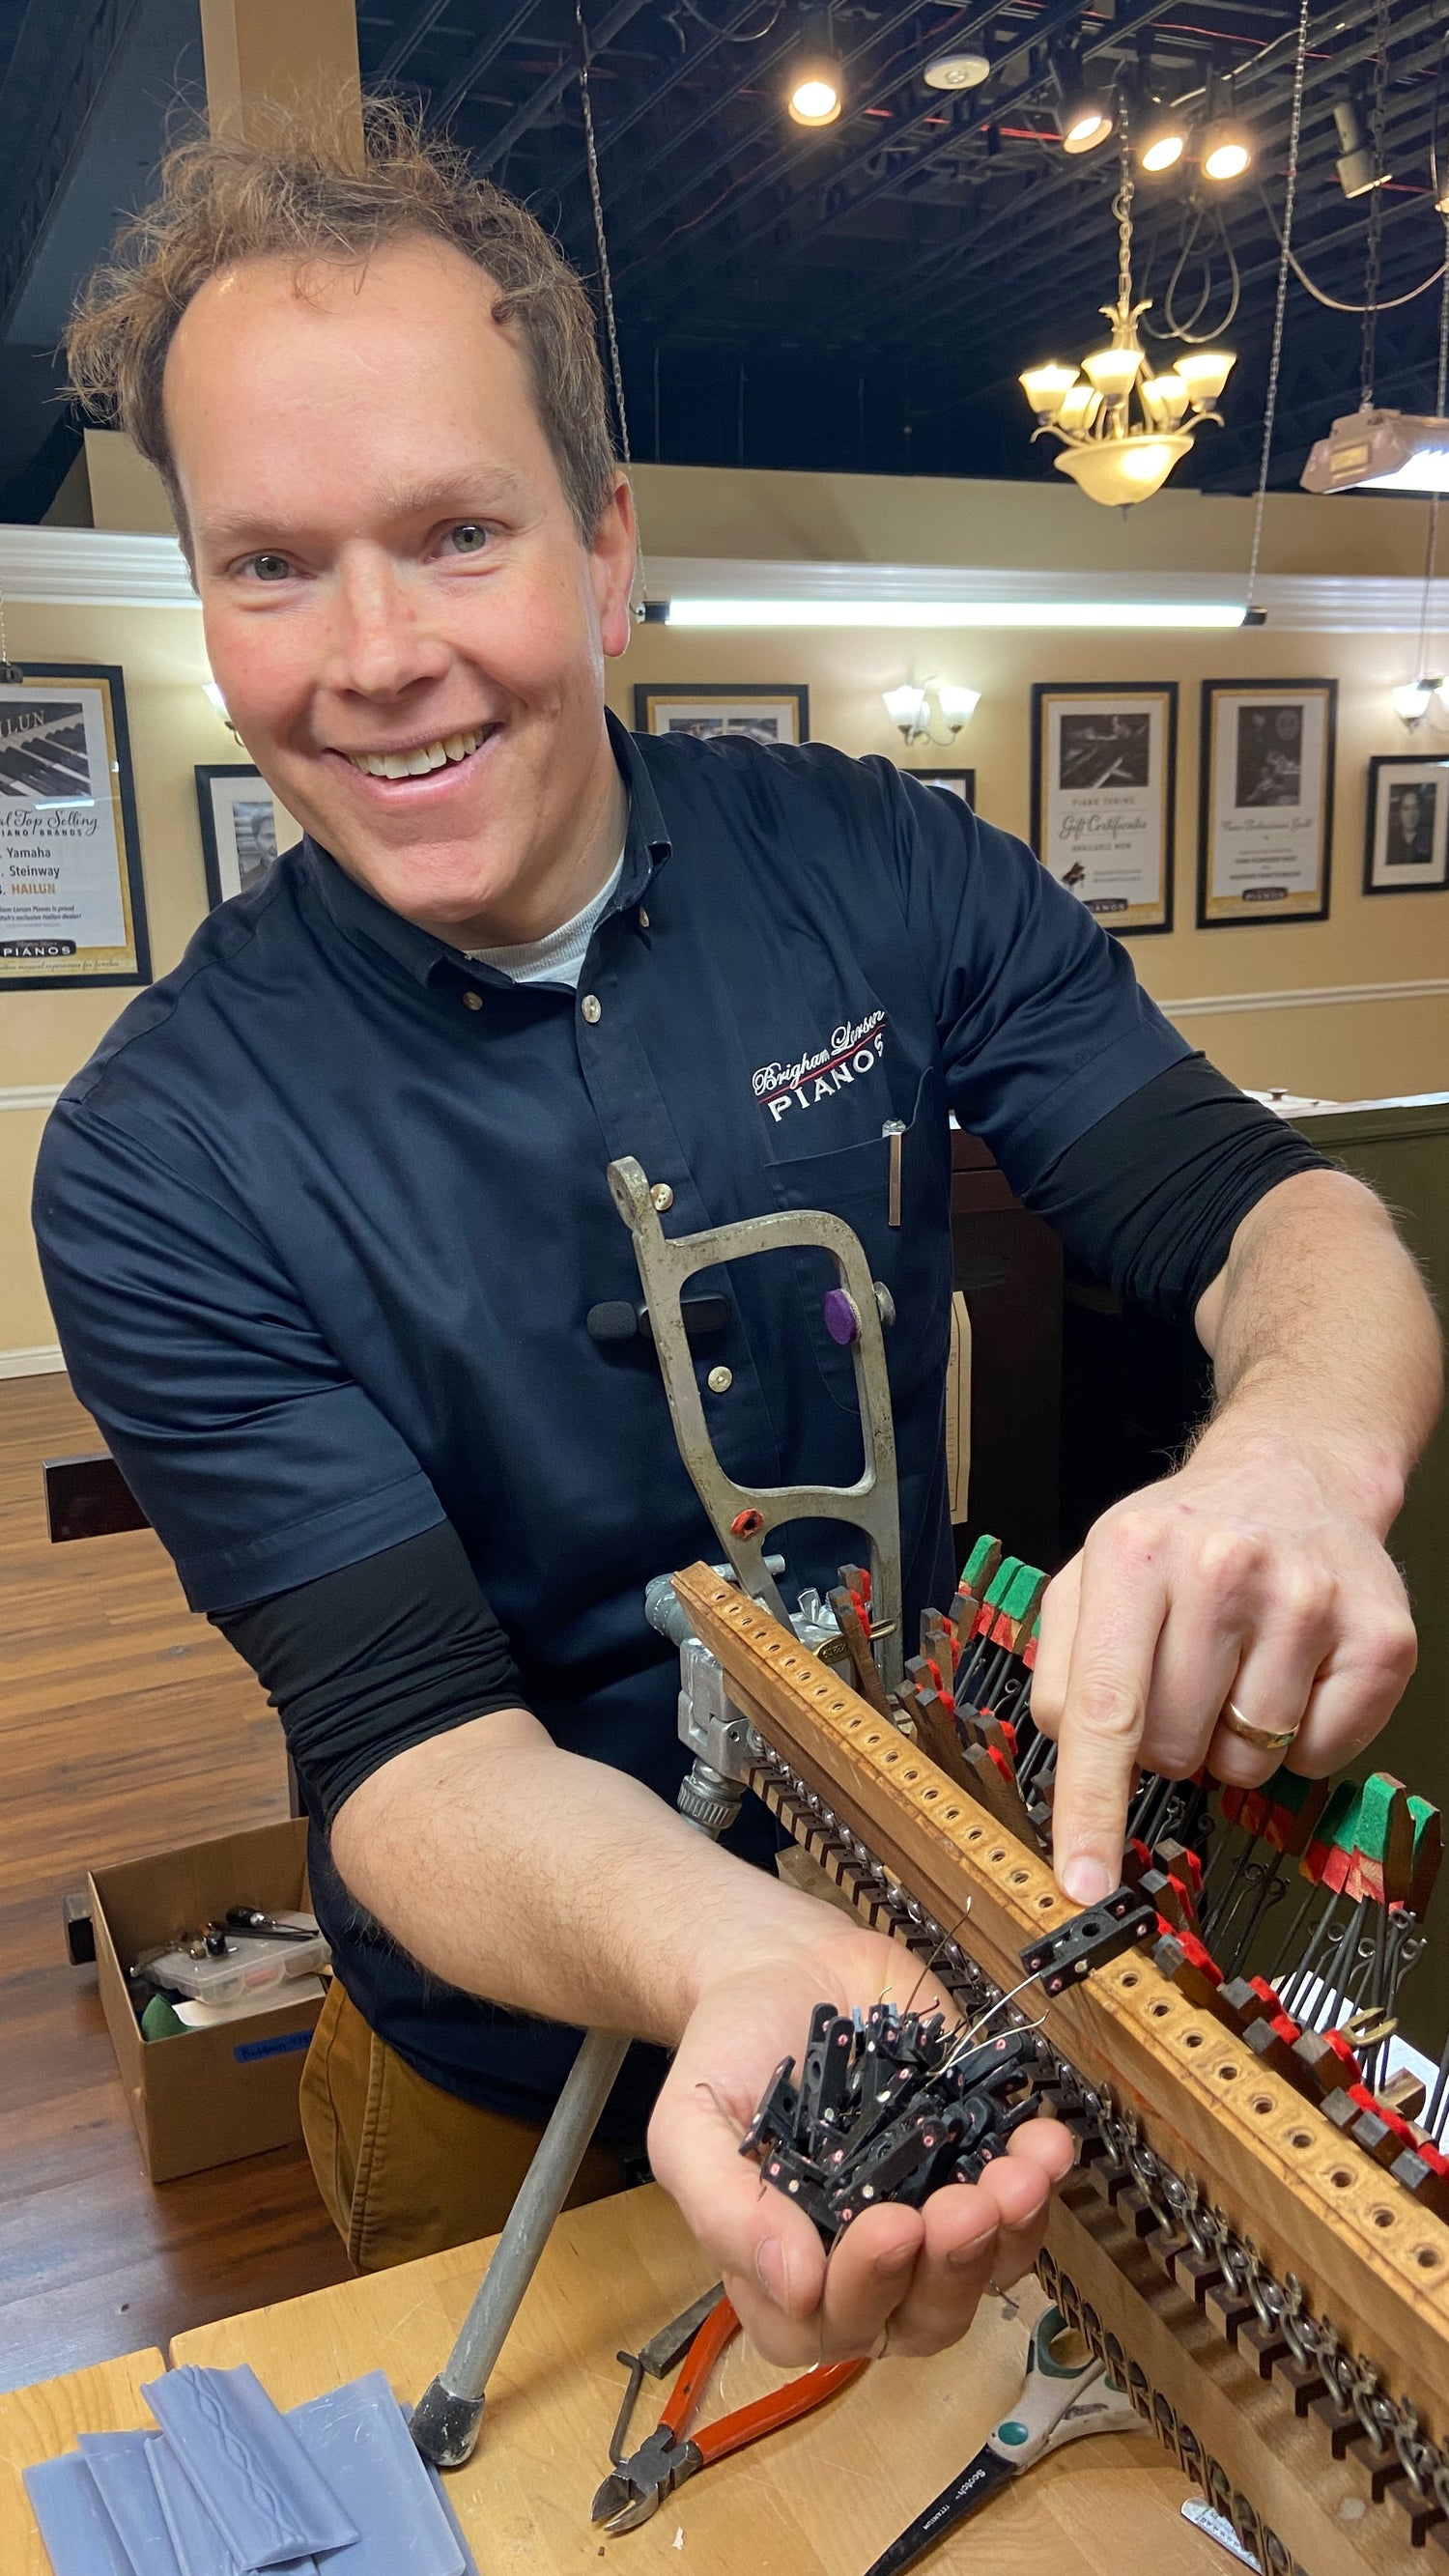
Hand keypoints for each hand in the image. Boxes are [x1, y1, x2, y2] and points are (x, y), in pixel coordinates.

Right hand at [647, 1915, 1074, 2366]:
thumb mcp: (691, 2126)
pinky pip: (1024, 2203)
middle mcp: (866, 2262)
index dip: (866, 2290)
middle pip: (923, 2315)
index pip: (830, 2324)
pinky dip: (1043, 2181)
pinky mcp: (975, 2164)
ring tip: (1020, 2174)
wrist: (784, 1966)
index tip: (889, 2226)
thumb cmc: (730, 2053)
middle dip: (953, 2267)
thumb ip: (726, 2210)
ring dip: (1013, 2233)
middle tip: (965, 2205)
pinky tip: (1044, 2143)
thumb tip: (795, 2287)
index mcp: (787, 2274)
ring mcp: (928, 2214)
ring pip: (988, 2269)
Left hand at [1032, 1422, 1416, 1906]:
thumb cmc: (1184, 1539)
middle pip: (1170, 1749)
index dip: (1090, 1807)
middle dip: (1165, 1741)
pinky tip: (1291, 1673)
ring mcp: (1308, 1603)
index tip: (1083, 1880)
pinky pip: (1317, 1758)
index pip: (1101, 1708)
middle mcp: (1222, 1569)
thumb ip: (1061, 1665)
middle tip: (1183, 1678)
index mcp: (1134, 1553)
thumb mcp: (1094, 1571)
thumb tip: (1064, 1758)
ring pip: (1244, 1764)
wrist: (1291, 1477)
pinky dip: (1297, 1741)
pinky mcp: (1380, 1640)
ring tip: (1238, 1667)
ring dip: (1231, 1741)